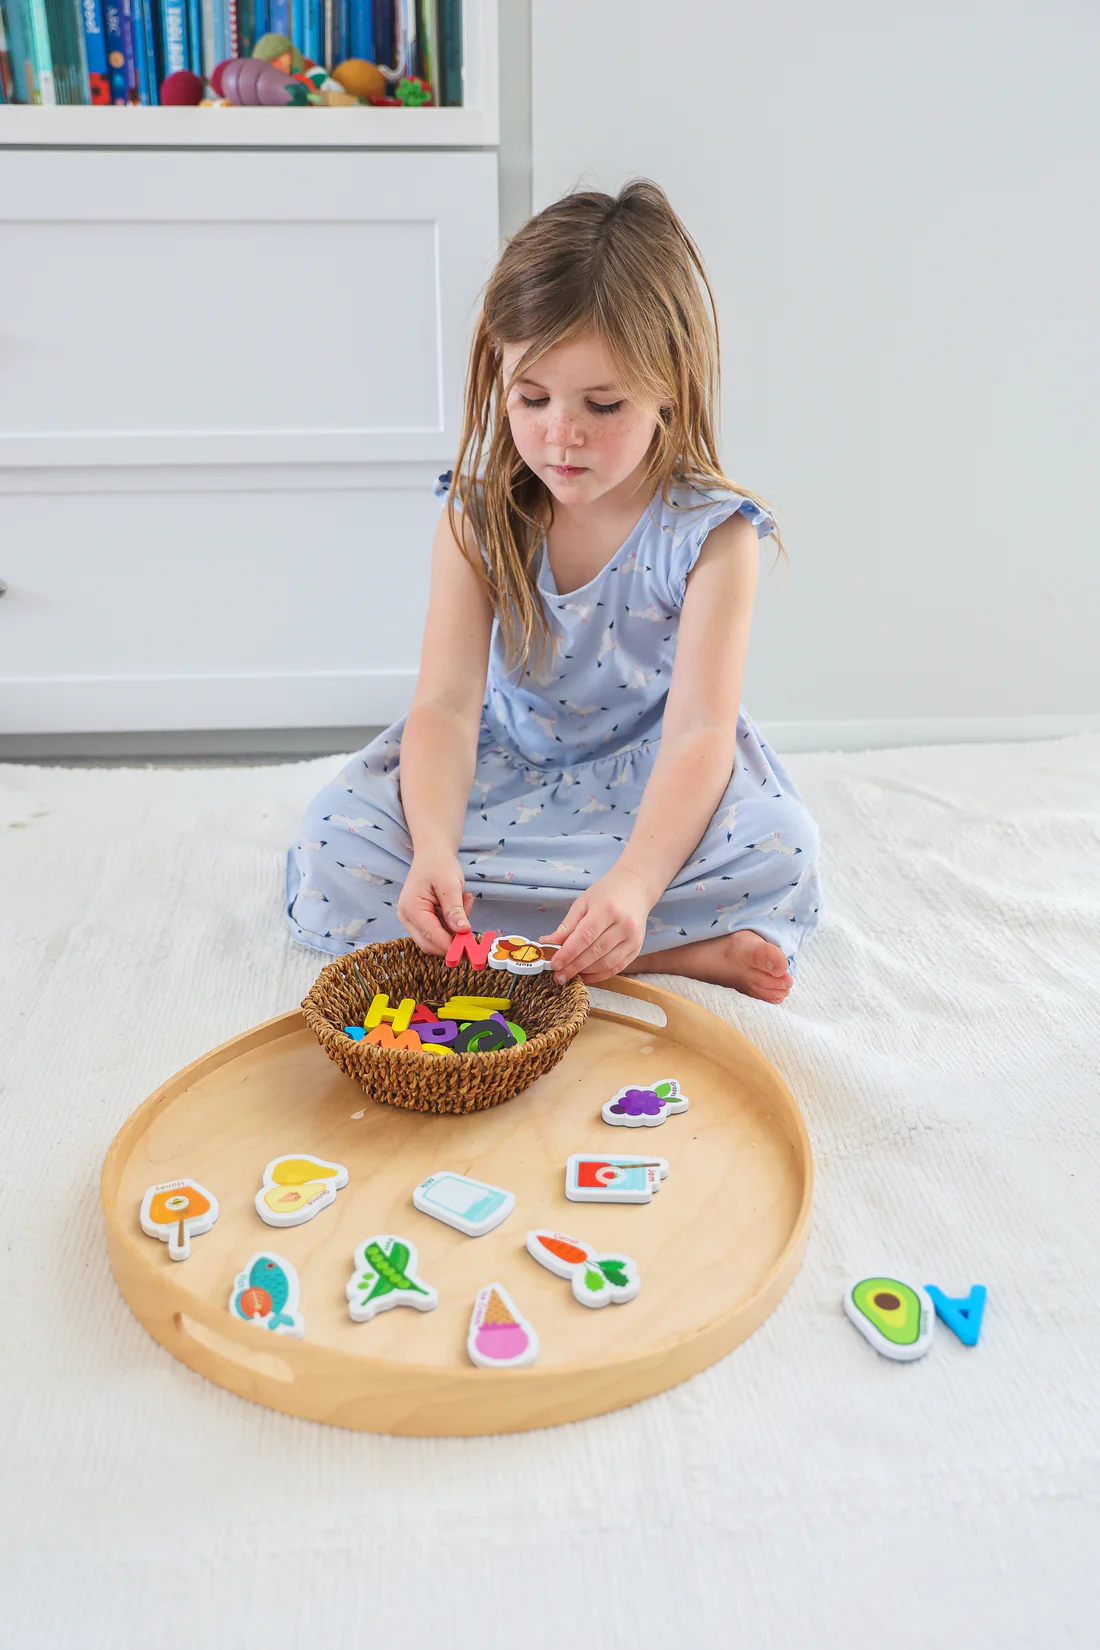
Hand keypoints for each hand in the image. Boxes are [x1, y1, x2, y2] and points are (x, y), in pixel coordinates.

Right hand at [397, 848, 474, 954]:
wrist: (431, 854)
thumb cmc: (439, 864)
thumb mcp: (451, 884)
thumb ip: (455, 909)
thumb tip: (462, 931)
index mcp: (411, 908)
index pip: (432, 935)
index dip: (451, 945)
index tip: (470, 950)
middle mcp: (406, 917)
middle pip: (430, 943)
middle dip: (453, 940)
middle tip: (473, 928)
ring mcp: (411, 920)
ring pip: (434, 939)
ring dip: (454, 930)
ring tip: (465, 902)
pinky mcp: (419, 920)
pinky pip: (436, 931)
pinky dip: (451, 924)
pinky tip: (459, 904)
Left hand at [538, 867, 652, 984]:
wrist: (635, 887)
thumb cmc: (606, 893)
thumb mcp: (583, 903)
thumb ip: (567, 926)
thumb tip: (548, 944)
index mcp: (608, 909)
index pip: (585, 936)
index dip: (568, 953)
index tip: (554, 964)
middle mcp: (625, 925)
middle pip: (595, 952)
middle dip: (574, 966)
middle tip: (558, 976)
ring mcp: (633, 938)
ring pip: (606, 963)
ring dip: (585, 972)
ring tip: (569, 975)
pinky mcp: (637, 949)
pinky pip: (616, 967)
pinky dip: (599, 975)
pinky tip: (585, 975)